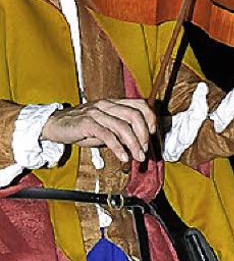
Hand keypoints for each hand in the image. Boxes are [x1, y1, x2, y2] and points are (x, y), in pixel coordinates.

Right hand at [42, 98, 156, 163]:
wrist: (55, 125)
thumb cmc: (81, 127)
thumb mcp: (104, 126)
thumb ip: (120, 131)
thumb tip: (139, 144)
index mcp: (113, 103)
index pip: (139, 104)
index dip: (150, 118)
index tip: (153, 133)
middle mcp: (106, 105)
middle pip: (134, 115)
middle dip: (143, 135)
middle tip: (144, 150)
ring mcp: (96, 113)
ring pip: (122, 126)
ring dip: (134, 144)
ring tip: (138, 156)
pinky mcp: (86, 123)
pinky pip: (107, 135)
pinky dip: (118, 147)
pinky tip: (123, 156)